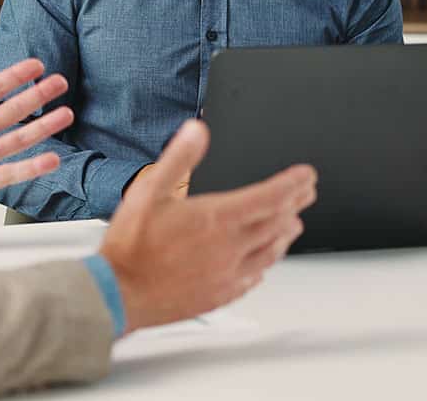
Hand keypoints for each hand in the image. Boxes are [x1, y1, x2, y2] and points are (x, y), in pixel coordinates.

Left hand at [0, 48, 73, 224]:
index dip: (15, 76)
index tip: (36, 64)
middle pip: (13, 110)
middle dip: (37, 96)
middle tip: (60, 83)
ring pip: (18, 139)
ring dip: (42, 127)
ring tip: (65, 115)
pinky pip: (11, 173)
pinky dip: (32, 167)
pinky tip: (50, 158)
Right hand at [100, 119, 316, 333]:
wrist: (119, 292)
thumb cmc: (131, 245)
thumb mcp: (149, 189)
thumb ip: (178, 158)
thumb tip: (197, 131)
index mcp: (217, 218)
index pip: (271, 196)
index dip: (294, 183)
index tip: (307, 175)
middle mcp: (230, 247)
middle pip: (277, 222)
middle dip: (296, 204)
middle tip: (306, 193)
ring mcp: (227, 273)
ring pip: (271, 252)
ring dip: (285, 234)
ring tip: (292, 224)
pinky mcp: (220, 295)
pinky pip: (253, 278)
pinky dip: (265, 265)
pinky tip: (262, 265)